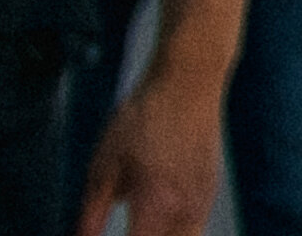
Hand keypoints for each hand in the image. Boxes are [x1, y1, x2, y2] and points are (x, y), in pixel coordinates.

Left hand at [76, 69, 222, 235]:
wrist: (189, 81)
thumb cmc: (145, 116)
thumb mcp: (105, 164)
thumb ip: (92, 214)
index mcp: (155, 208)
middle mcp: (183, 212)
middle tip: (127, 232)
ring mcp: (201, 202)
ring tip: (140, 229)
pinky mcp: (209, 191)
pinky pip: (195, 229)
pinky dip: (177, 235)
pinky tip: (157, 225)